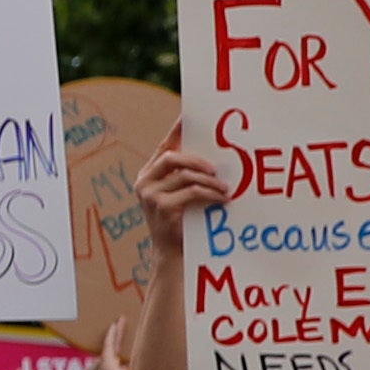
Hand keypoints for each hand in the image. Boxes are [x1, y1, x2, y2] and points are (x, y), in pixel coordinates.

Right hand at [132, 133, 234, 250]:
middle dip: (197, 160)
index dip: (177, 130)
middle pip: (172, 157)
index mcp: (148, 175)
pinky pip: (191, 192)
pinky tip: (222, 199)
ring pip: (184, 175)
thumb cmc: (181, 223)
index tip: (189, 115)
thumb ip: (186, 178)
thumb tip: (211, 158)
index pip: (164, 146)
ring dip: (210, 181)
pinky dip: (209, 194)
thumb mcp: (180, 196)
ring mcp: (150, 195)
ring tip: (225, 189)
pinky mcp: (161, 207)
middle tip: (216, 169)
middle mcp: (144, 182)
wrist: (172, 254)